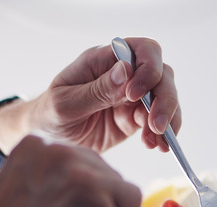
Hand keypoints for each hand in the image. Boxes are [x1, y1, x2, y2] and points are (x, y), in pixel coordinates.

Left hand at [30, 37, 180, 152]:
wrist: (49, 139)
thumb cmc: (50, 114)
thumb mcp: (65, 104)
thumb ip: (96, 90)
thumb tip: (126, 71)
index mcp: (104, 60)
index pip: (142, 50)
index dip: (147, 69)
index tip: (134, 95)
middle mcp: (123, 74)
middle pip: (161, 74)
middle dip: (164, 99)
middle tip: (156, 125)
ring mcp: (132, 96)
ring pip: (165, 98)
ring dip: (167, 119)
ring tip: (157, 141)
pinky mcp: (135, 118)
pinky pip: (159, 122)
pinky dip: (163, 134)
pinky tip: (157, 146)